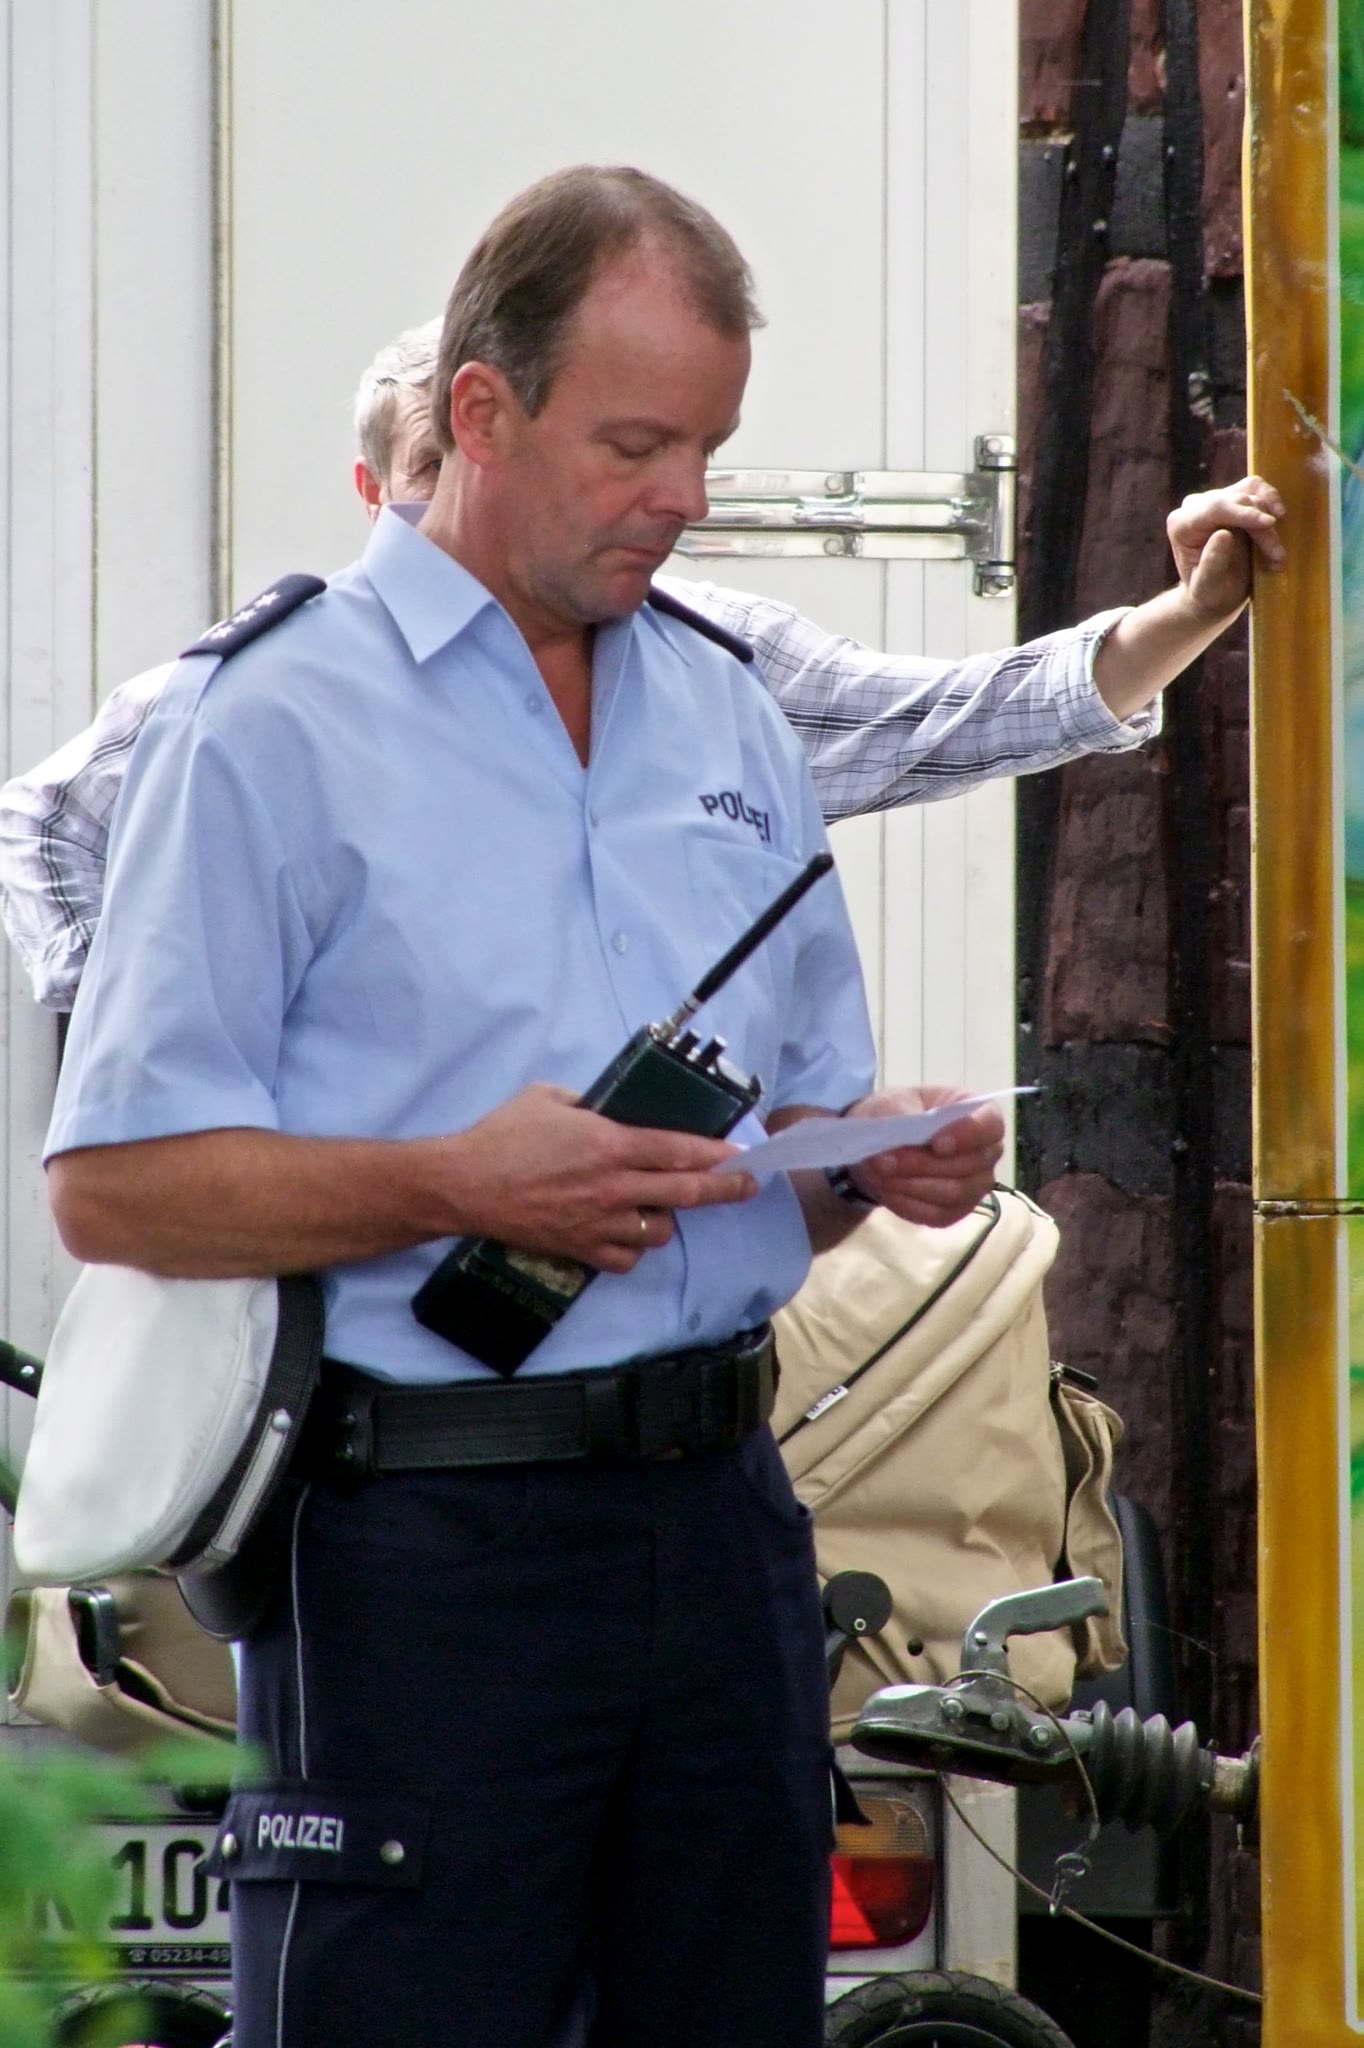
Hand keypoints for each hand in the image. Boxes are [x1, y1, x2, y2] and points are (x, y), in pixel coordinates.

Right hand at [450, 1083, 757, 1273]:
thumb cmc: (503, 1135)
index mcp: (609, 1144)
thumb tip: (609, 1110)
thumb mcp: (548, 1097)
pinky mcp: (580, 1249)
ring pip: (659, 1231)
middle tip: (748, 1186)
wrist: (463, 1185)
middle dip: (725, 1189)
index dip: (717, 1154)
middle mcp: (612, 1186)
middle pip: (685, 1194)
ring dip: (667, 1218)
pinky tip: (626, 1233)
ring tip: (659, 1206)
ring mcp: (598, 1222)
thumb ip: (588, 1103)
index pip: (679, 1151)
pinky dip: (633, 1248)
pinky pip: (626, 1258)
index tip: (743, 1155)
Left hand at [841, 1086, 1005, 1227]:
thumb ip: (901, 1118)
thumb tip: (899, 1146)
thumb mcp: (894, 1103)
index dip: (968, 1135)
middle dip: (923, 1164)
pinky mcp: (955, 1210)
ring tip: (881, 1175)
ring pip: (955, 1193)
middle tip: (885, 1161)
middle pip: (970, 1165)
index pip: (990, 1126)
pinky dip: (909, 1204)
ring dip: (913, 1186)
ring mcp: (975, 1184)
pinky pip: (938, 1215)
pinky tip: (887, 1191)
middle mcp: (986, 1152)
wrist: (881, 1142)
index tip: (937, 1144)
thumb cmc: (897, 1113)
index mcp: (980, 1114)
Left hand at [1166, 475, 1284, 619]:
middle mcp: (1196, 506)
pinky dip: (1272, 506)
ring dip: (1271, 519)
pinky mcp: (1235, 498)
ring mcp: (1216, 499)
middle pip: (1238, 501)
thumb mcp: (1208, 588)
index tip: (1269, 524)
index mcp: (1181, 525)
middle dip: (1262, 528)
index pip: (1215, 508)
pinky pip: (1258, 490)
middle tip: (1277, 557)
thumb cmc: (1209, 594)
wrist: (1217, 594)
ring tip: (1276, 555)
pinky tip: (1280, 523)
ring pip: (1251, 493)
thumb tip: (1223, 534)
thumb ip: (1212, 563)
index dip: (1244, 513)